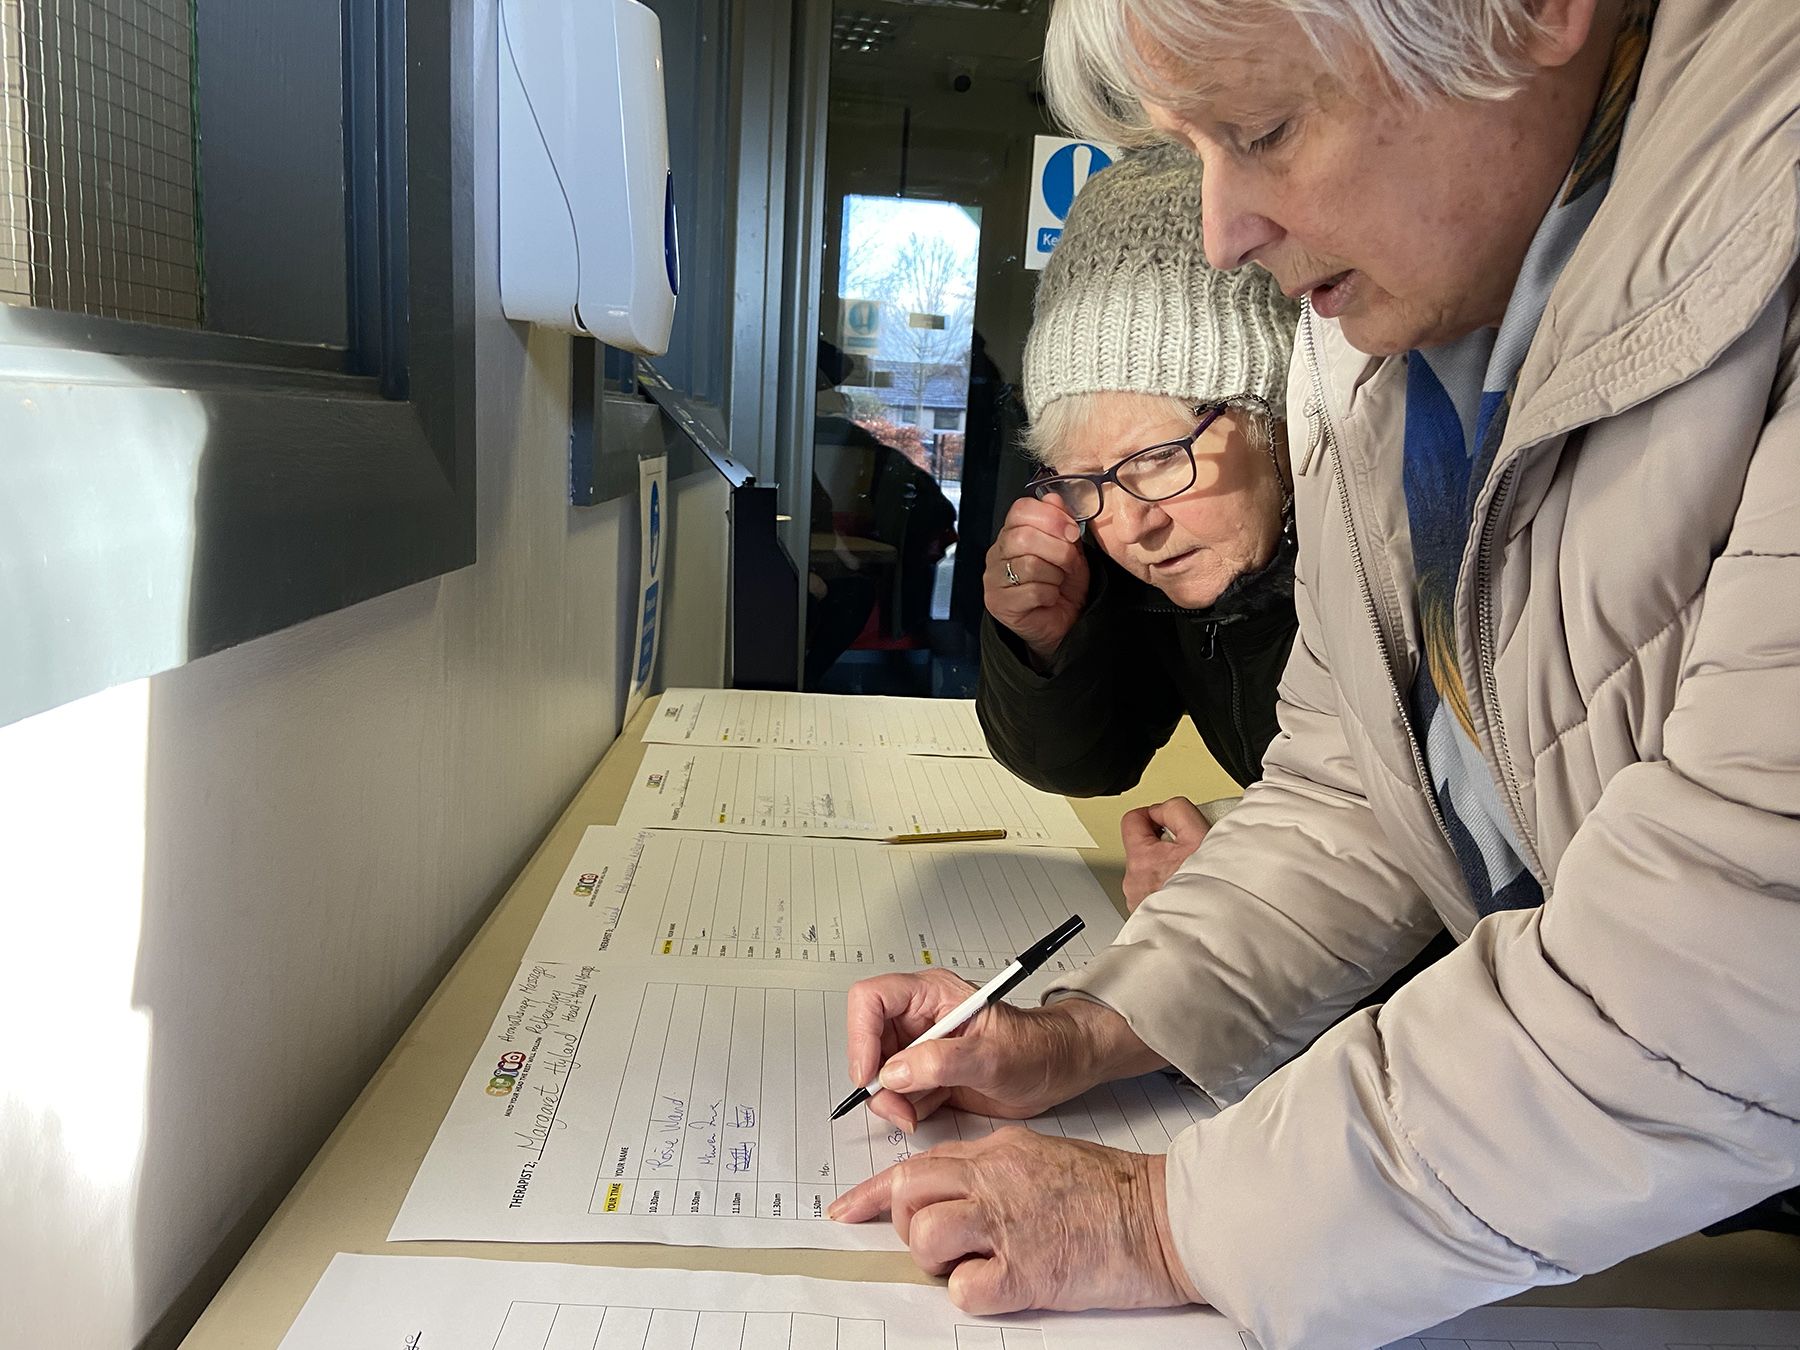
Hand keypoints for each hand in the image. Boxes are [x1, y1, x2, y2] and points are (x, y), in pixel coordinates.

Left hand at [829, 1126, 1202, 1313]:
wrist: (1160, 1217)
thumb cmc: (1110, 1190)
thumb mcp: (1040, 1156)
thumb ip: (990, 1167)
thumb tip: (947, 1193)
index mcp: (996, 1150)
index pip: (914, 1165)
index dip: (870, 1194)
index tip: (844, 1212)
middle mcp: (993, 1179)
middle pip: (907, 1196)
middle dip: (907, 1226)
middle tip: (940, 1244)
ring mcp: (1008, 1224)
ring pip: (925, 1240)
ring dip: (940, 1262)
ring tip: (978, 1265)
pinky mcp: (1028, 1272)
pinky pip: (966, 1290)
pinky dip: (974, 1295)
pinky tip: (1003, 1286)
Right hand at [843, 968, 1160, 1131]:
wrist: (1058, 1070)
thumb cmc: (1036, 1048)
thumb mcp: (993, 1055)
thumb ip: (941, 1062)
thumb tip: (894, 1072)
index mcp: (931, 995)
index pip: (871, 1000)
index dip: (860, 1036)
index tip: (870, 1074)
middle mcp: (921, 1018)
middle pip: (868, 1041)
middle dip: (876, 1080)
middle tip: (898, 1107)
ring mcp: (922, 1047)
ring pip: (878, 1072)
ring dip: (890, 1100)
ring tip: (916, 1114)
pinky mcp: (926, 1074)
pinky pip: (897, 1092)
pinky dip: (904, 1109)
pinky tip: (929, 1111)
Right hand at [984, 496, 1089, 664]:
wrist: (1063, 625)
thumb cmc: (1064, 587)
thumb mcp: (1070, 549)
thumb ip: (1062, 523)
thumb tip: (1053, 497)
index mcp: (1011, 534)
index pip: (1020, 510)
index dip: (1051, 518)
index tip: (1071, 532)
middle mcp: (997, 554)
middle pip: (1024, 537)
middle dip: (1058, 550)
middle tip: (1068, 564)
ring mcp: (993, 579)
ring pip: (1030, 565)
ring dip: (1055, 576)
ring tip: (1057, 583)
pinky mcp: (997, 603)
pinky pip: (1030, 591)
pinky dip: (1050, 594)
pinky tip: (1049, 599)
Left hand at [1120, 796, 1209, 911]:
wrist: (1214, 933)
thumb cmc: (1210, 893)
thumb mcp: (1200, 835)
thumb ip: (1177, 811)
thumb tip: (1164, 810)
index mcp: (1141, 860)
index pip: (1132, 820)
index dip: (1154, 814)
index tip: (1169, 820)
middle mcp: (1134, 884)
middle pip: (1145, 850)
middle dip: (1167, 848)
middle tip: (1191, 855)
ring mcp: (1139, 905)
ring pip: (1152, 875)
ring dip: (1170, 872)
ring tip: (1194, 877)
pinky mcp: (1147, 921)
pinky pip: (1157, 896)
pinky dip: (1171, 893)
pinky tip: (1191, 896)